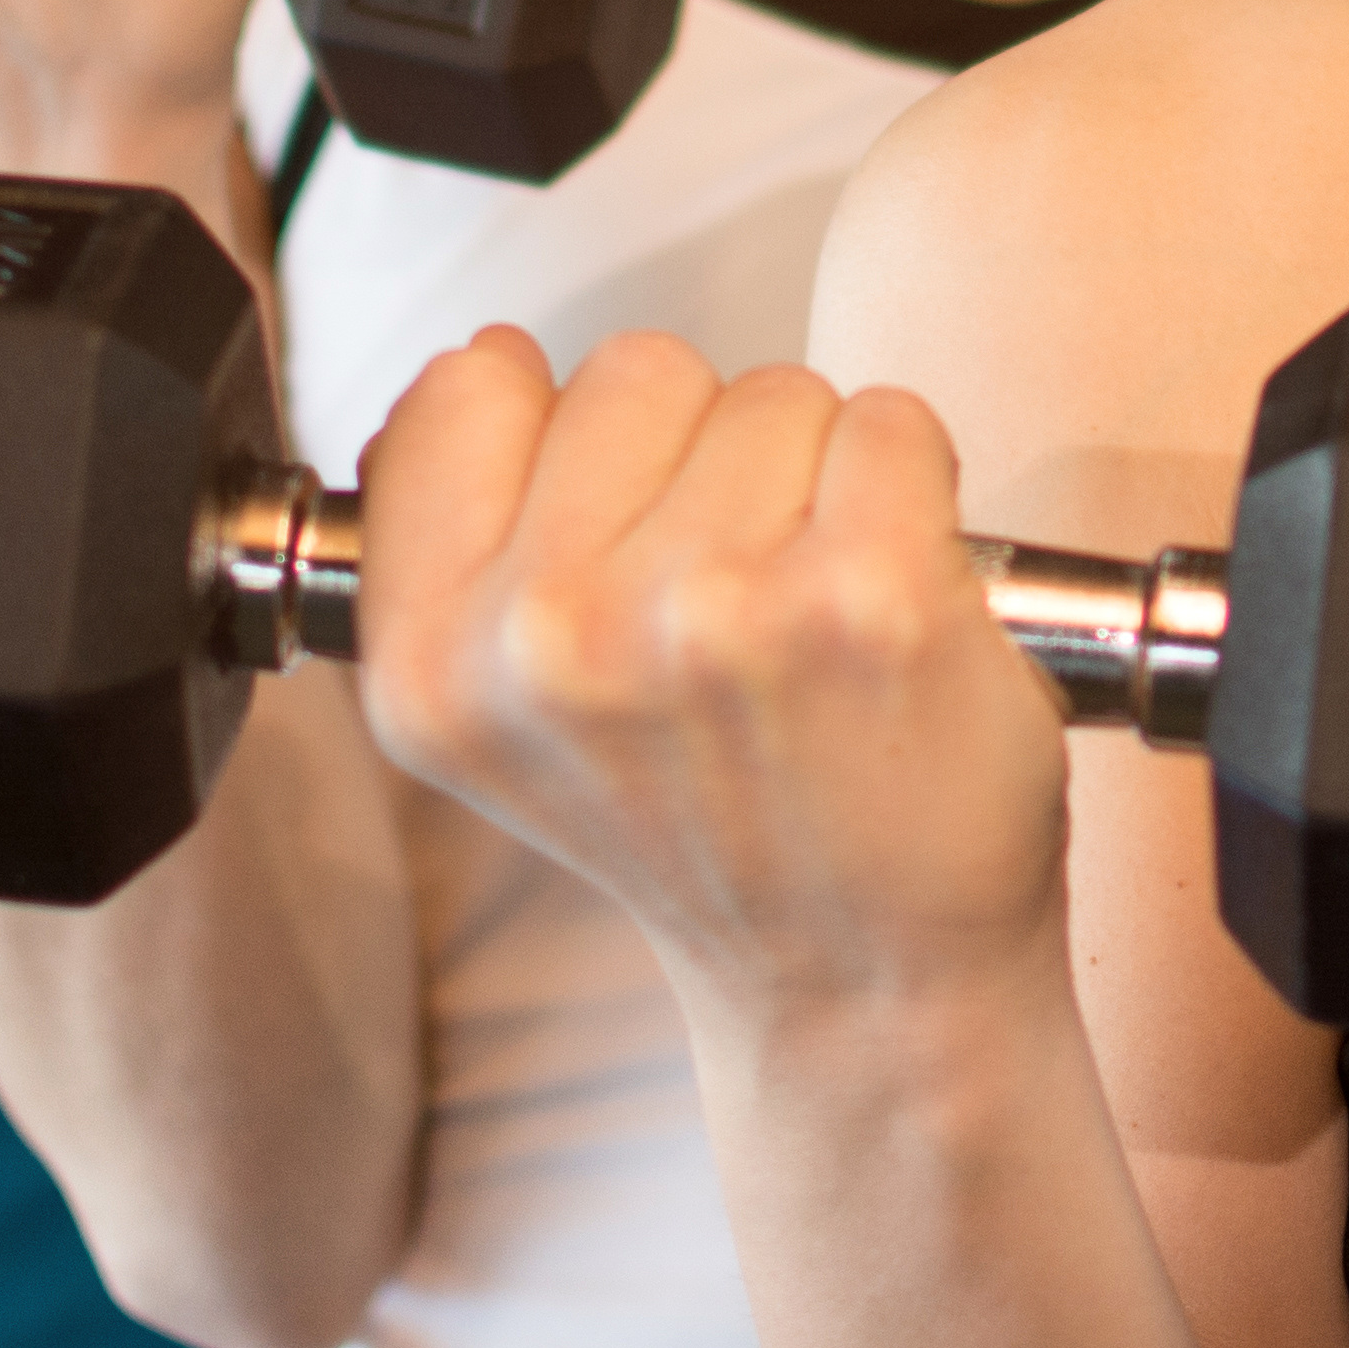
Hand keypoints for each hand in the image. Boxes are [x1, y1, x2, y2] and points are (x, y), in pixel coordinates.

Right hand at [351, 331, 1077, 1023]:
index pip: (463, 387)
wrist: (862, 983)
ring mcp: (712, 614)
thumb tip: (484, 364)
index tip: (606, 531)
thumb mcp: (499, 720)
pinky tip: (887, 605)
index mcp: (436, 664)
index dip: (555, 437)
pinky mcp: (867, 597)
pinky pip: (889, 422)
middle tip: (723, 606)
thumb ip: (457, 540)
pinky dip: (912, 490)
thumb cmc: (710, 826)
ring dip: (809, 479)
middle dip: (696, 455)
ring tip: (804, 621)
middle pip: (634, 369)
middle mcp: (555, 641)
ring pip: (770, 392)